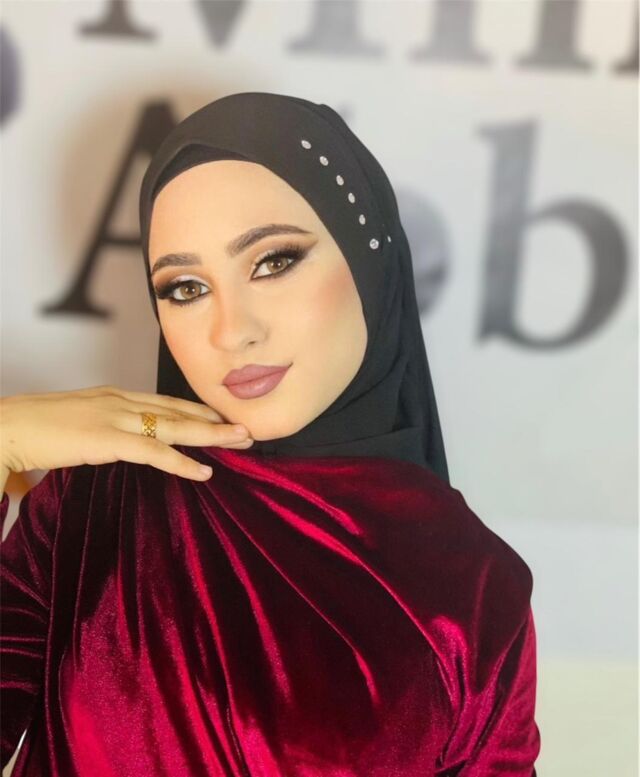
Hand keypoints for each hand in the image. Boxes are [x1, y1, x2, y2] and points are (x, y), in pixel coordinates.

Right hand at [0, 385, 253, 480]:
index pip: (166, 401)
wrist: (6, 426)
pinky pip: (154, 452)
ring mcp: (116, 417)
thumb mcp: (80, 422)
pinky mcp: (108, 439)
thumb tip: (119, 443)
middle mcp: (122, 401)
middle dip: (216, 419)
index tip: (222, 417)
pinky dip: (182, 462)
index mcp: (115, 396)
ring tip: (241, 441)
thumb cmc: (36, 427)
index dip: (197, 409)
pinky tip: (204, 471)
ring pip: (175, 426)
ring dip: (212, 435)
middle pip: (179, 410)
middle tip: (247, 427)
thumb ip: (105, 429)